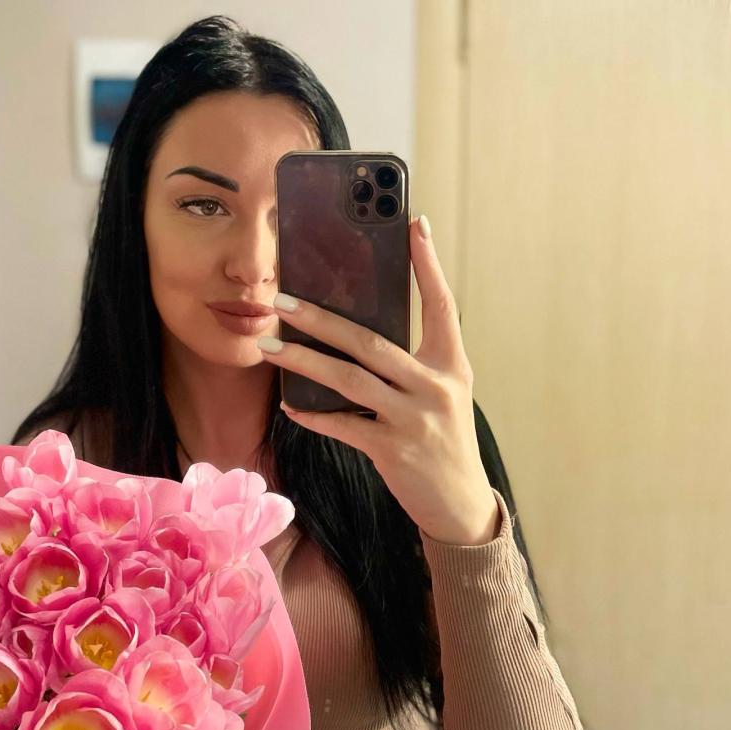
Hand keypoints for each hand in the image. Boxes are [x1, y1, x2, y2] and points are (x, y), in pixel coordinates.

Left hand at [260, 215, 500, 545]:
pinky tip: (289, 403)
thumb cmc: (443, 439)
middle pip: (371, 342)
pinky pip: (344, 426)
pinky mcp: (393, 451)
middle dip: (322, 318)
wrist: (460, 505)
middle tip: (282, 299)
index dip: (428, 264)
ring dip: (305, 361)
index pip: (440, 304)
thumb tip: (359, 326)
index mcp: (451, 364)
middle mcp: (436, 387)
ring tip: (270, 345)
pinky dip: (314, 414)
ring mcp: (414, 419)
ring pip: (350, 381)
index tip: (414, 224)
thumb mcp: (442, 392)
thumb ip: (414, 361)